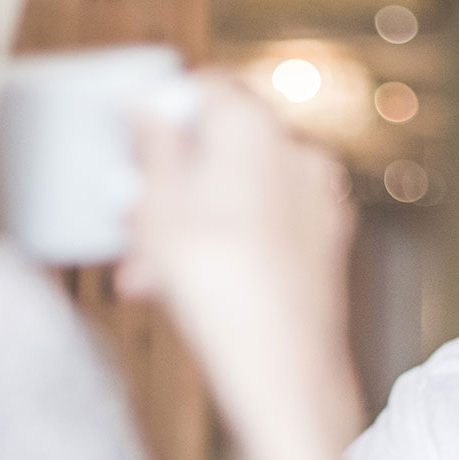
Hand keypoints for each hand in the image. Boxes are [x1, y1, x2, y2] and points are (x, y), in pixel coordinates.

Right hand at [119, 74, 360, 452]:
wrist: (284, 371)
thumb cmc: (219, 289)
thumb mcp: (157, 208)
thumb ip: (152, 146)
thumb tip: (147, 106)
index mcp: (256, 127)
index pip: (205, 88)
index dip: (162, 113)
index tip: (133, 146)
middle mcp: (298, 152)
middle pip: (220, 150)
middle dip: (169, 186)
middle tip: (133, 223)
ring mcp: (319, 198)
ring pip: (239, 194)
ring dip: (189, 225)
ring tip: (149, 274)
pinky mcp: (325, 242)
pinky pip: (266, 226)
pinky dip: (229, 244)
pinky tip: (191, 287)